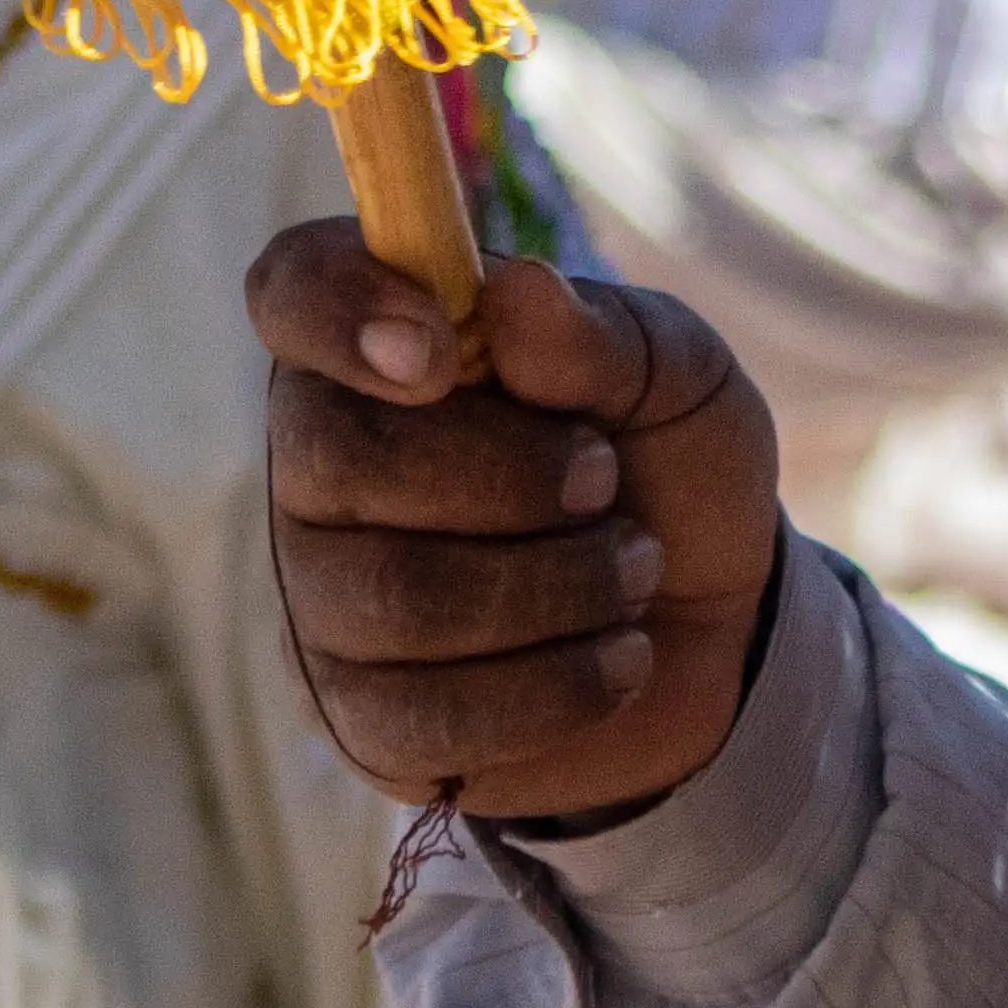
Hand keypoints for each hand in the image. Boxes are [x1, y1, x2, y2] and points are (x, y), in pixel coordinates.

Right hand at [255, 227, 782, 822]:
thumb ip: (599, 336)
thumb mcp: (676, 377)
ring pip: (391, 598)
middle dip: (510, 478)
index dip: (337, 309)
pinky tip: (619, 660)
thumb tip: (511, 289)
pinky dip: (554, 687)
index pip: (289, 292)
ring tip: (636, 569)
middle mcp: (322, 468)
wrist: (718, 630)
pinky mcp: (360, 718)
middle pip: (339, 460)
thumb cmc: (670, 468)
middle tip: (608, 479)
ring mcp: (324, 599)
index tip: (437, 351)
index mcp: (386, 347)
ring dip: (556, 586)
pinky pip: (420, 715)